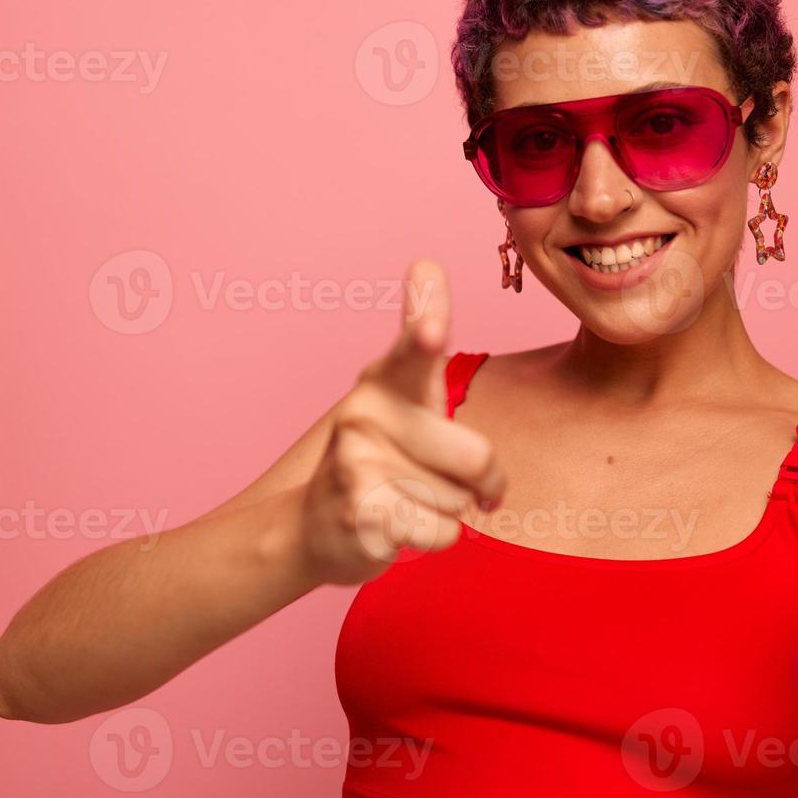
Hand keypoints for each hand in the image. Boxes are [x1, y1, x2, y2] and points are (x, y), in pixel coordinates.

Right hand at [299, 258, 506, 585]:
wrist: (313, 527)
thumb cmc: (383, 460)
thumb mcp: (408, 400)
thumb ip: (427, 348)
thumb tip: (425, 259)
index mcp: (388, 379)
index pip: (413, 343)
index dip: (427, 322)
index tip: (433, 324)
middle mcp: (367, 411)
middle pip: (476, 457)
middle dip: (484, 483)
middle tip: (450, 481)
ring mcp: (357, 461)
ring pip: (460, 500)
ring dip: (448, 511)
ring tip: (407, 499)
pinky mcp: (361, 511)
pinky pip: (443, 532)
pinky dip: (434, 538)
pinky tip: (398, 526)